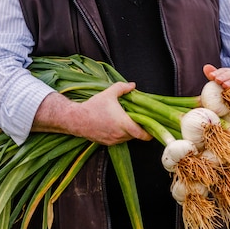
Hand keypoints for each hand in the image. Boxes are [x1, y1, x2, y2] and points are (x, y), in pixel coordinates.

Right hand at [33, 82, 150, 145]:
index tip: (153, 129)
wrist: (76, 119)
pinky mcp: (106, 143)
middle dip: (139, 129)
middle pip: (136, 136)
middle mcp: (120, 134)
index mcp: (123, 123)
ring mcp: (113, 140)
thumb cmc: (93, 106)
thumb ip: (122, 88)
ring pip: (127, 138)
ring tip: (127, 121)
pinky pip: (118, 140)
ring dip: (129, 132)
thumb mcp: (108, 93)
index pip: (142, 134)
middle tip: (140, 120)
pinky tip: (116, 125)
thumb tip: (133, 85)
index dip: (150, 133)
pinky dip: (120, 134)